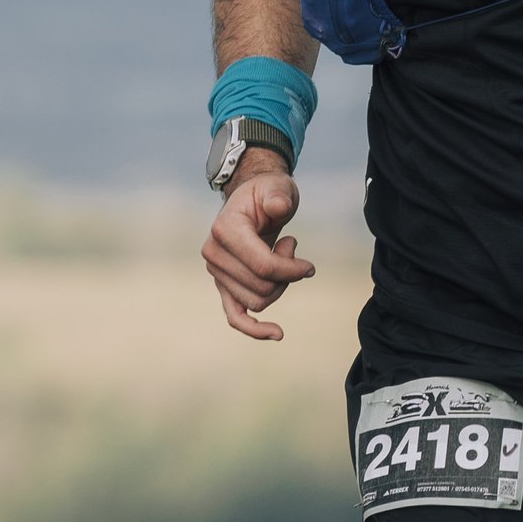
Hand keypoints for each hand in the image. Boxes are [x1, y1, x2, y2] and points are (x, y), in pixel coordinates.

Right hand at [199, 153, 314, 340]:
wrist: (252, 200)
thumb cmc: (268, 193)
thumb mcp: (277, 187)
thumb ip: (278, 196)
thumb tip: (278, 208)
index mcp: (224, 230)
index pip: (262, 266)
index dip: (291, 270)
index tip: (309, 265)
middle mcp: (214, 254)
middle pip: (262, 287)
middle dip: (286, 275)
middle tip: (290, 249)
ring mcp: (216, 273)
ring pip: (256, 302)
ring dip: (279, 287)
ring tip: (282, 258)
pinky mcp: (223, 285)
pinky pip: (235, 316)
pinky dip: (253, 329)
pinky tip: (277, 334)